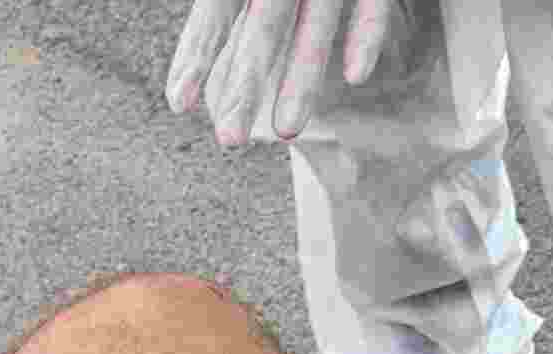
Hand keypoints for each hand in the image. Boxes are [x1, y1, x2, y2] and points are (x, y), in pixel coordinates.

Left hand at [166, 0, 393, 143]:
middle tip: (228, 141)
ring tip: (284, 133)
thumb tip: (197, 42)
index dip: (198, 51)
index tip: (178, 103)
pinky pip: (374, 1)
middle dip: (245, 82)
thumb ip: (230, 1)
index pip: (217, 8)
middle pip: (265, 26)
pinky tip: (356, 76)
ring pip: (316, 22)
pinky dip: (368, 33)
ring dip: (301, 78)